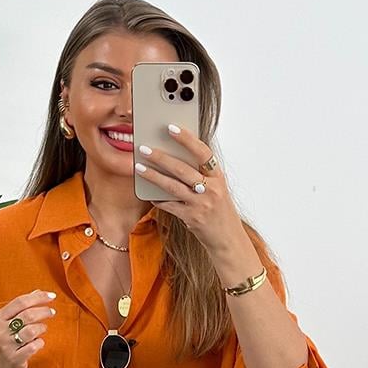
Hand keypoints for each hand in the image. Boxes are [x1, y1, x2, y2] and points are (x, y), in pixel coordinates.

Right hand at [0, 287, 58, 367]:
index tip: (52, 296)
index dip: (38, 297)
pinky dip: (40, 343)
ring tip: (42, 329)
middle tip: (52, 312)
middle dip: (43, 311)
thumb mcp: (9, 323)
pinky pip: (34, 346)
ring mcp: (7, 345)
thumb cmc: (7, 341)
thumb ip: (22, 307)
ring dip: (41, 328)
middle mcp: (1, 330)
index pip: (20, 302)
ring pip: (31, 330)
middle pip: (27, 315)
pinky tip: (38, 343)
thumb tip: (38, 291)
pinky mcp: (15, 358)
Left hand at [134, 126, 245, 256]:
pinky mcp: (192, 218)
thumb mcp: (217, 189)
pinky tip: (148, 193)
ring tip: (138, 166)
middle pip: (182, 168)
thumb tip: (175, 158)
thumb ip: (201, 175)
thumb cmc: (220, 212)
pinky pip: (169, 205)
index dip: (187, 138)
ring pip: (172, 186)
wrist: (228, 240)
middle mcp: (212, 189)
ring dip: (153, 175)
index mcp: (218, 177)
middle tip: (143, 148)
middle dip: (160, 157)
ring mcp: (201, 204)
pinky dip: (158, 199)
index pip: (203, 152)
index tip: (171, 127)